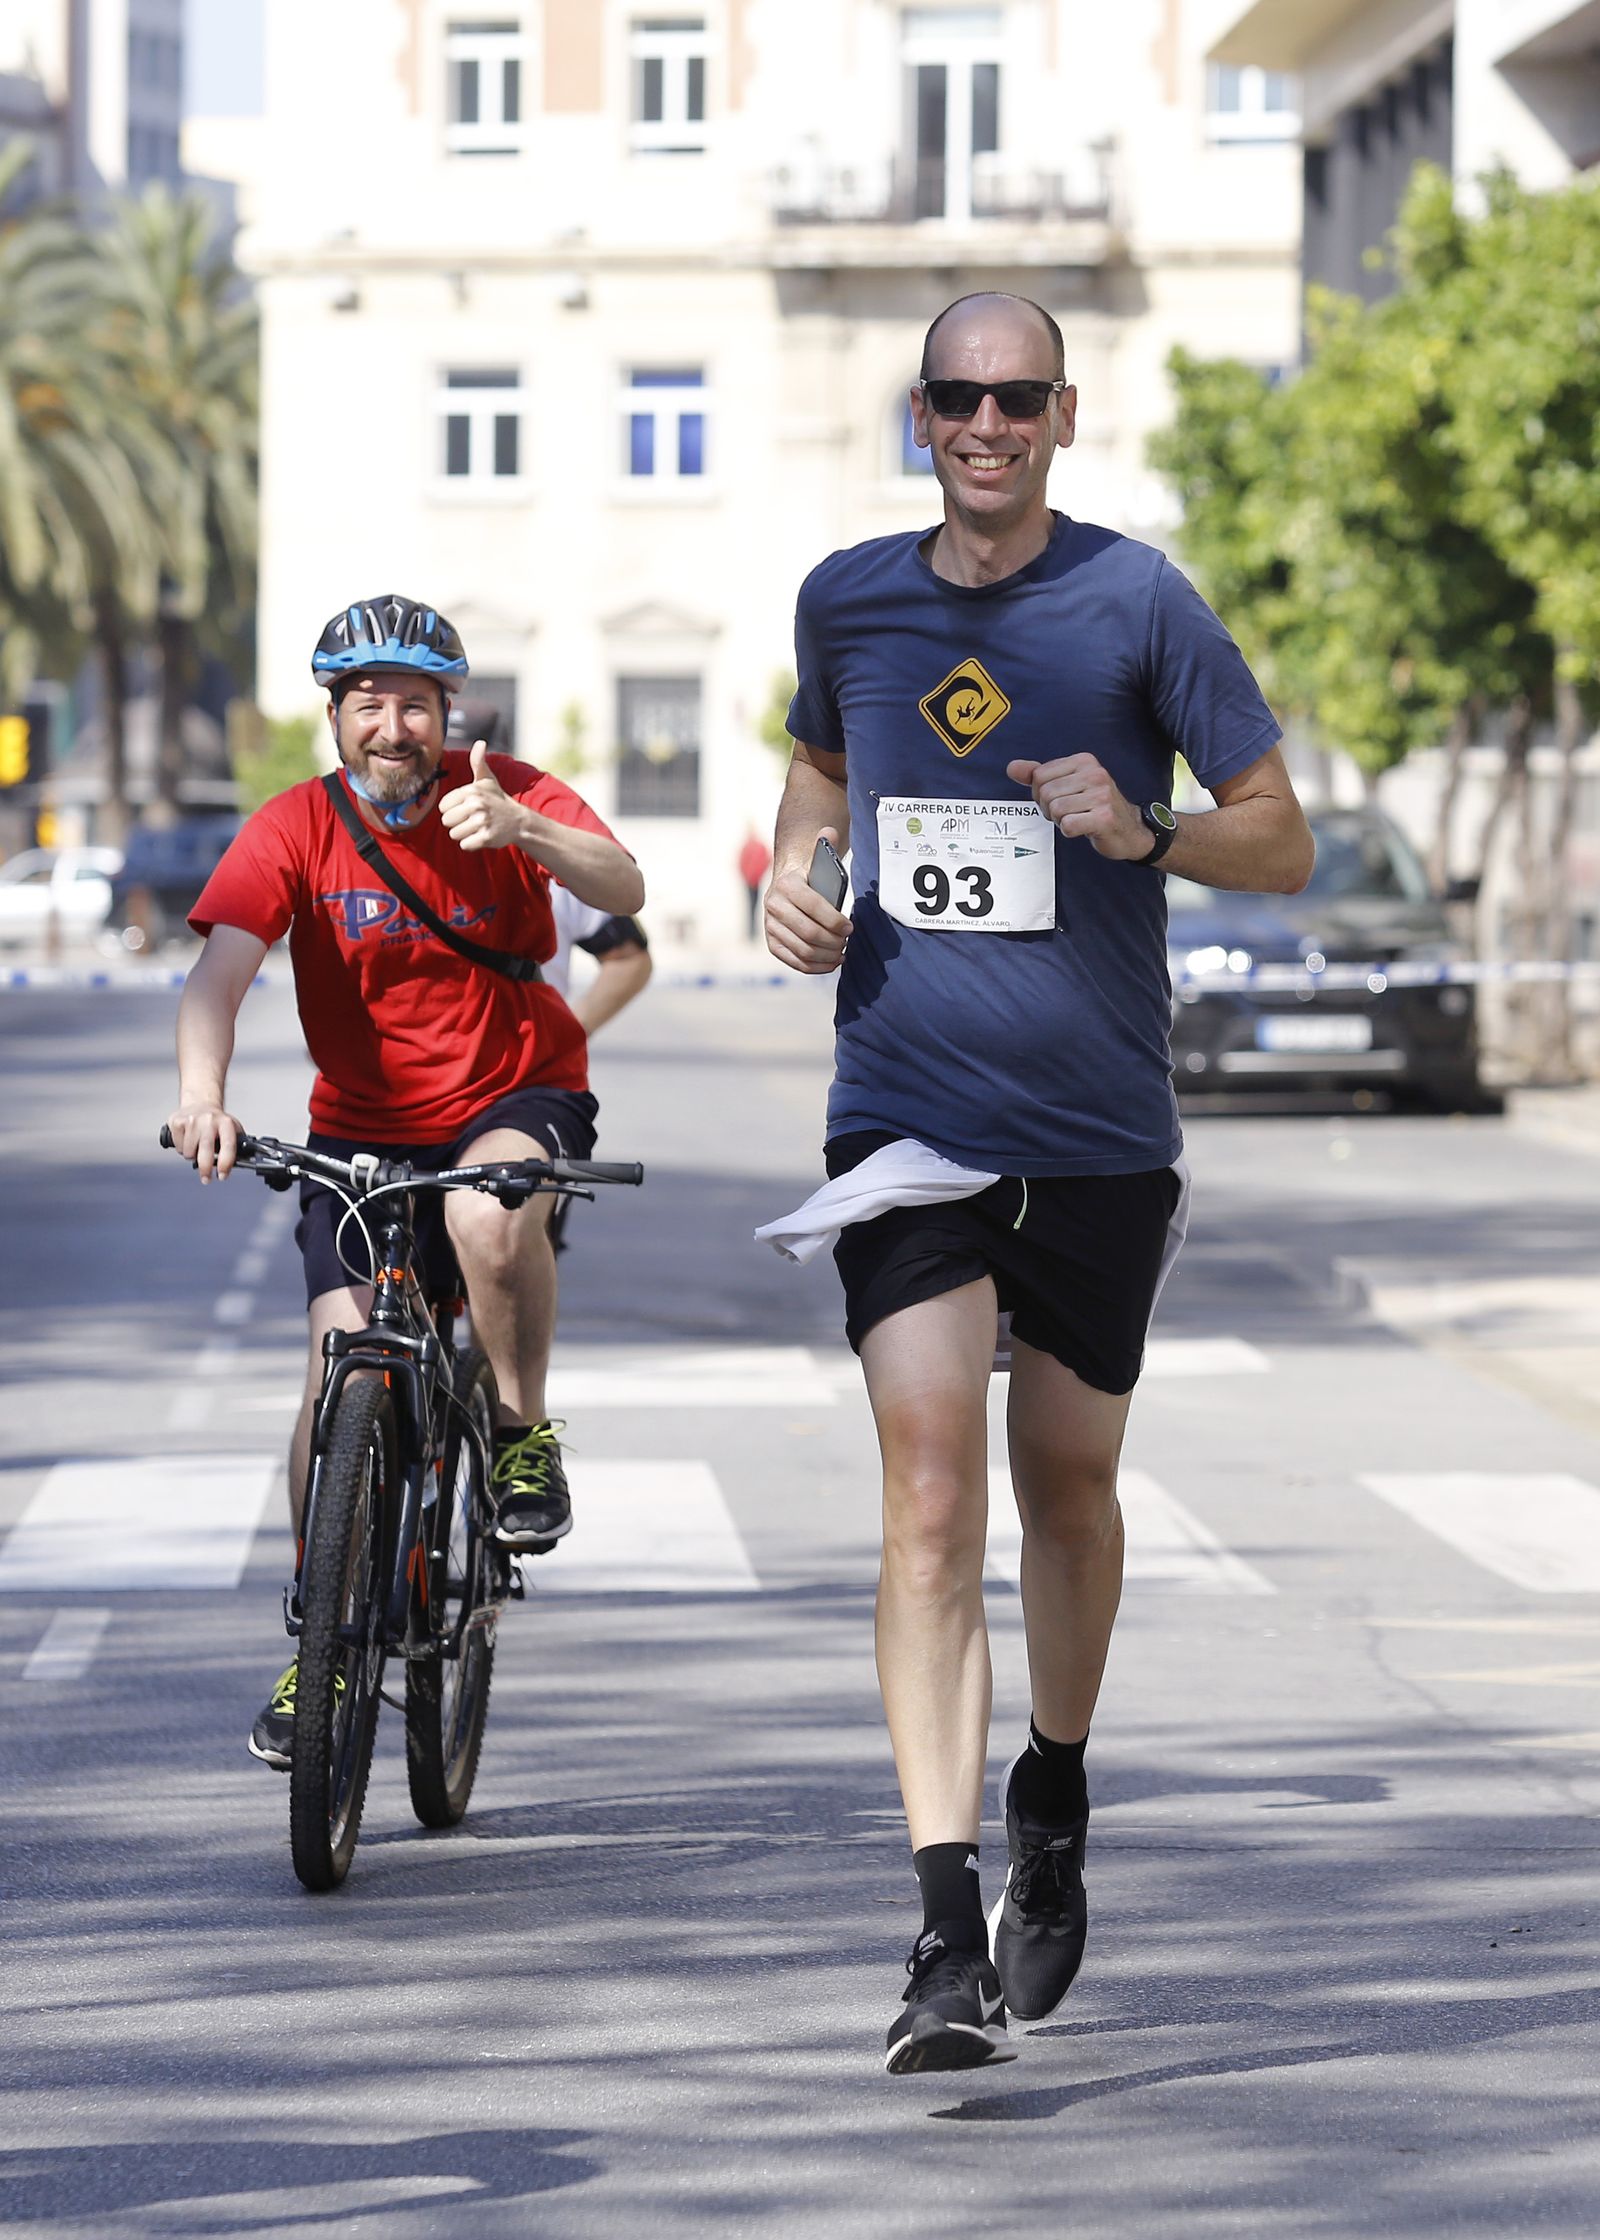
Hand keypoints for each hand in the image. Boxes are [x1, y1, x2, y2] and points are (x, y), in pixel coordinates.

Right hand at [165, 1102, 241, 1182]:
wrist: (199, 1103)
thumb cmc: (216, 1122)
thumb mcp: (231, 1130)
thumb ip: (236, 1146)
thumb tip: (242, 1164)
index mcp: (226, 1123)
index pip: (228, 1145)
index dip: (225, 1164)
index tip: (222, 1175)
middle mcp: (209, 1120)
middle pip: (206, 1152)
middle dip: (206, 1169)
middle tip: (206, 1178)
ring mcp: (192, 1120)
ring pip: (189, 1153)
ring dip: (192, 1156)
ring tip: (197, 1147)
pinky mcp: (177, 1122)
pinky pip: (178, 1147)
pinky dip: (182, 1148)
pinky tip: (187, 1140)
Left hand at [439, 741, 527, 852]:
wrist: (519, 821)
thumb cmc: (498, 799)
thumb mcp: (487, 780)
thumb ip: (478, 762)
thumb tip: (480, 743)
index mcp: (471, 791)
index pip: (443, 807)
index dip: (452, 810)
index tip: (466, 808)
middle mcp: (476, 805)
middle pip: (446, 822)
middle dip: (457, 823)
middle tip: (473, 820)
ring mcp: (481, 821)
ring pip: (454, 834)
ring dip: (465, 834)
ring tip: (478, 827)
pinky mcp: (486, 837)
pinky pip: (464, 845)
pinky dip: (472, 844)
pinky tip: (482, 836)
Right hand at [765, 828, 850, 974]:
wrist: (787, 882)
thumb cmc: (811, 874)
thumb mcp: (817, 857)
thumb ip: (825, 844)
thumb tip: (829, 832)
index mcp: (787, 883)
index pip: (813, 906)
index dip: (835, 920)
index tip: (850, 928)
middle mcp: (773, 905)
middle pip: (808, 932)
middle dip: (832, 941)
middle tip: (847, 942)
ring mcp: (770, 926)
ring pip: (801, 949)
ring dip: (826, 956)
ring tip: (842, 953)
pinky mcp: (772, 943)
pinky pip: (793, 961)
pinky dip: (814, 967)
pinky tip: (831, 963)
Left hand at [1006, 755, 1152, 860]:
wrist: (1129, 830)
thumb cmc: (1096, 807)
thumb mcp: (1067, 784)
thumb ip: (1038, 775)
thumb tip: (1012, 768)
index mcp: (1084, 761)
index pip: (1039, 775)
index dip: (1040, 793)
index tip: (1059, 799)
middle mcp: (1095, 773)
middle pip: (1045, 793)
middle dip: (1049, 809)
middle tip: (1069, 812)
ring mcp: (1101, 795)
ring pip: (1055, 810)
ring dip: (1060, 821)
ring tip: (1078, 818)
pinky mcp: (1104, 817)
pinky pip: (1067, 825)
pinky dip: (1069, 831)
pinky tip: (1084, 827)